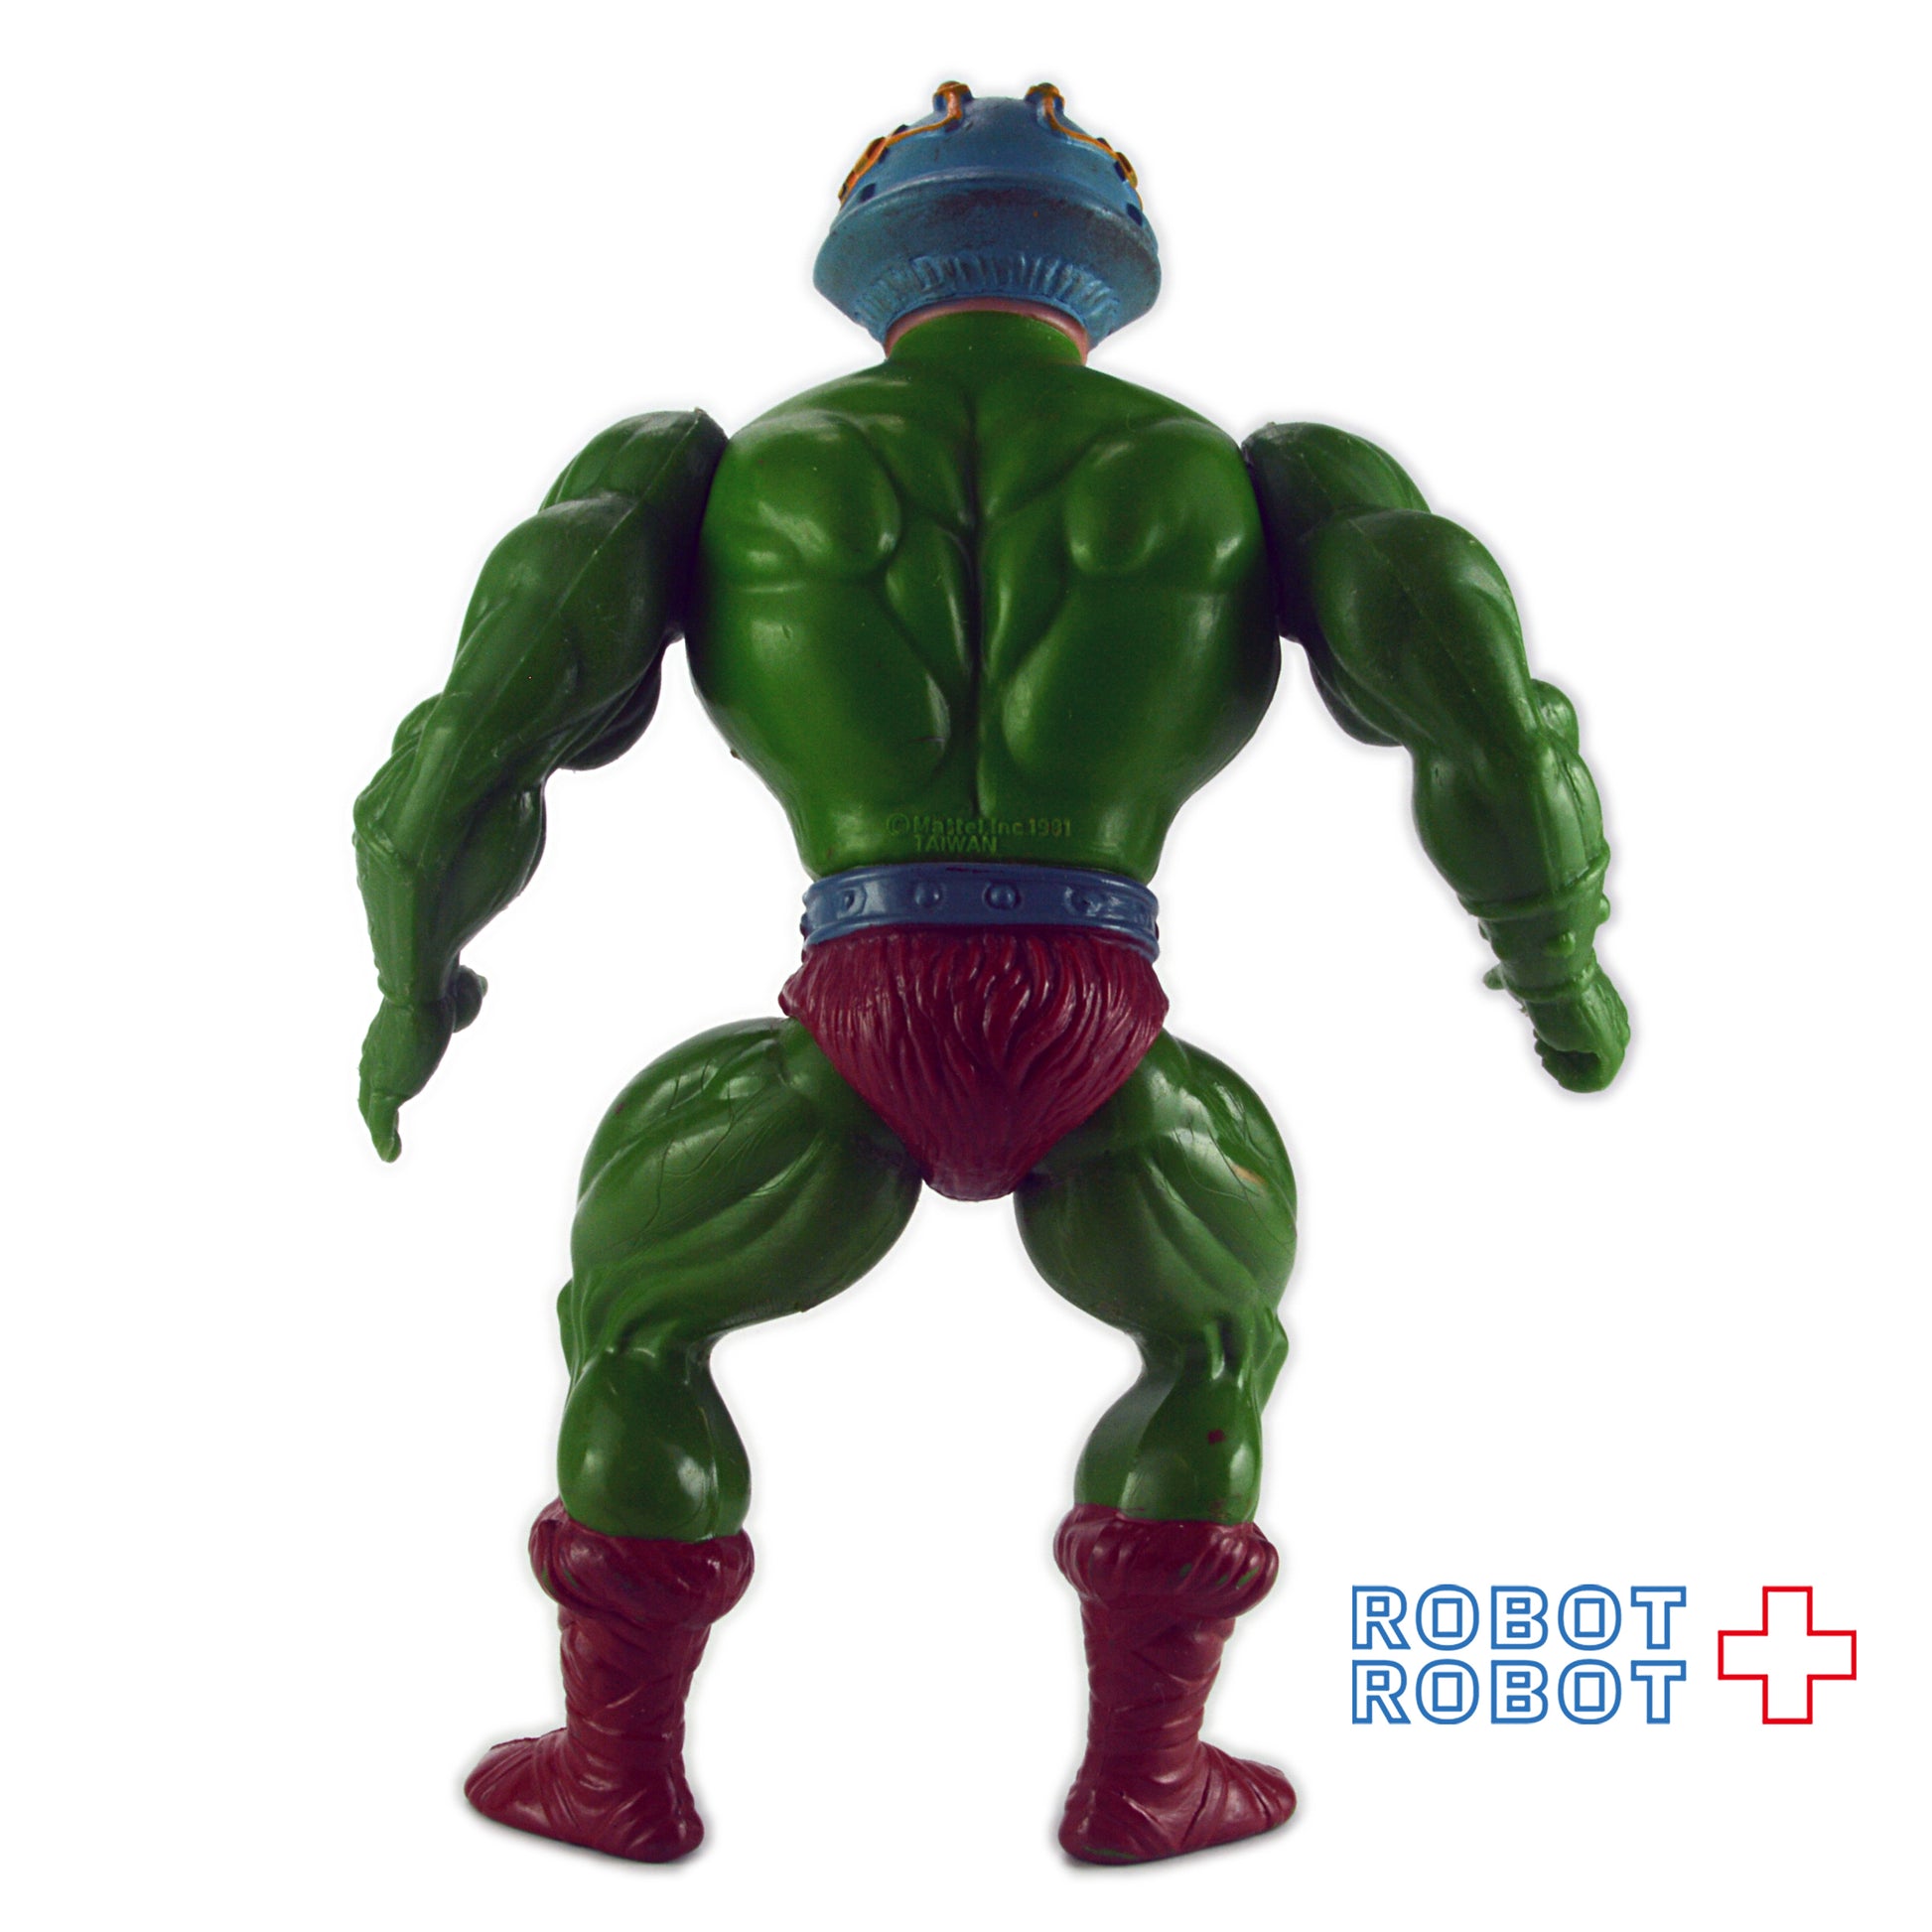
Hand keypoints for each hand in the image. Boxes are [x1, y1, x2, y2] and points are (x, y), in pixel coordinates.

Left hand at [357, 965, 486, 1159]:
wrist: (419, 986)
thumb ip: (465, 992)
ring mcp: (379, 1070)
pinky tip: (389, 1156)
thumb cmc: (439, 982)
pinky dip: (384, 1138)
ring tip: (384, 1145)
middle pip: (370, 1080)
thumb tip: (478, 983)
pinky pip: (381, 1119)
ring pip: (371, 1103)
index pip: (383, 1053)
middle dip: (373, 1100)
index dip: (386, 1068)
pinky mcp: (387, 1088)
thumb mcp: (459, 989)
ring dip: (377, 1125)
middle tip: (380, 1118)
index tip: (390, 1081)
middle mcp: (377, 1050)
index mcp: (391, 1028)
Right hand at [1485, 962, 1628, 1092]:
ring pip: (1590, 1070)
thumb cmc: (1536, 976)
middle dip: (1557, 1054)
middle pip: (1585, 1057)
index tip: (1536, 1029)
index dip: (1555, 1042)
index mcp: (1602, 1005)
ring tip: (1543, 1047)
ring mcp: (1617, 1036)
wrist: (1548, 978)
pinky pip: (1596, 1081)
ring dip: (1559, 1065)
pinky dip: (1569, 1078)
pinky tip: (1551, 1057)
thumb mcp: (1525, 986)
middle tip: (1538, 1040)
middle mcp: (1615, 1021)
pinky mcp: (1613, 1051)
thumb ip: (1510, 986)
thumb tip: (1486, 981)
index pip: (1583, 1040)